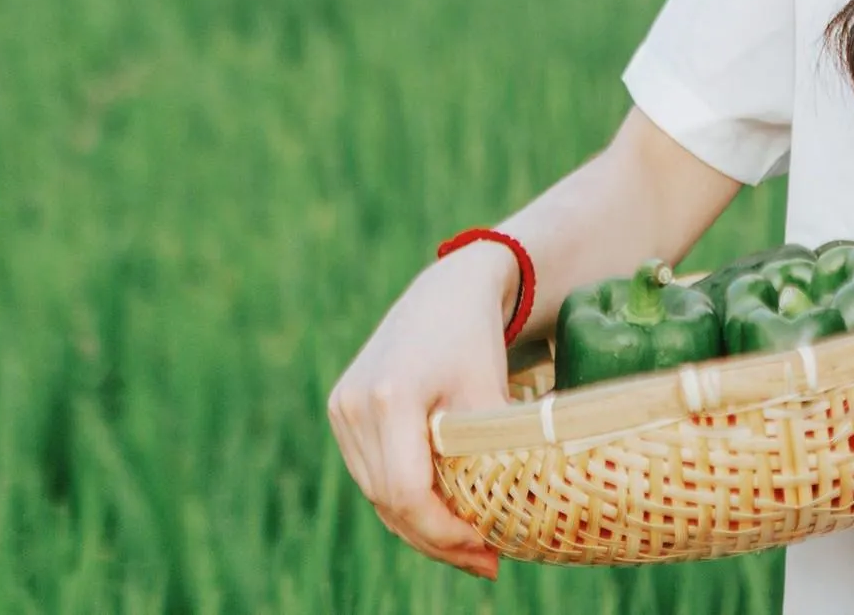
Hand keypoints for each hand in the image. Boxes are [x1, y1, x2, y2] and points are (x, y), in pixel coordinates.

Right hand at [327, 242, 515, 577]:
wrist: (446, 291)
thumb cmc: (477, 340)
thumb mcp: (490, 396)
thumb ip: (491, 457)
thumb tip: (511, 525)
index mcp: (391, 396)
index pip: (406, 492)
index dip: (444, 531)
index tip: (487, 548)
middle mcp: (355, 404)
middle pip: (389, 501)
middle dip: (438, 539)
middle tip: (488, 561)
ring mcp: (342, 408)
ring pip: (378, 494)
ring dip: (421, 527)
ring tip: (471, 549)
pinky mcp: (342, 411)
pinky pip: (373, 474)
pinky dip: (406, 502)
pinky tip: (443, 518)